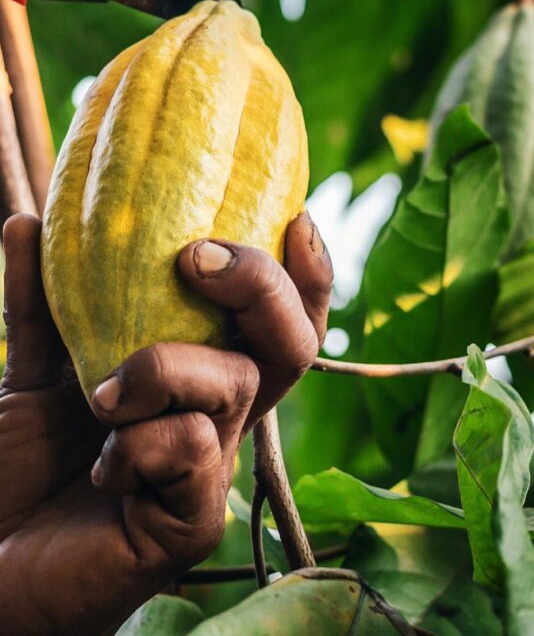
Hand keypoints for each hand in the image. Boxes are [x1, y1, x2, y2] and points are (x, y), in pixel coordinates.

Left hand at [0, 212, 331, 635]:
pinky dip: (140, 442)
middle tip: (193, 259)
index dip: (303, 272)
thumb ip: (40, 303)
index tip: (296, 215)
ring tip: (101, 395)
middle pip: (293, 342)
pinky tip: (101, 468)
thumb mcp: (32, 372)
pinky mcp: (195, 520)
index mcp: (199, 378)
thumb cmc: (18, 473)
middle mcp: (220, 417)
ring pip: (238, 384)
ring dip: (165, 369)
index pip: (276, 319)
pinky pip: (195, 448)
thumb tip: (26, 221)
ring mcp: (214, 469)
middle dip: (261, 285)